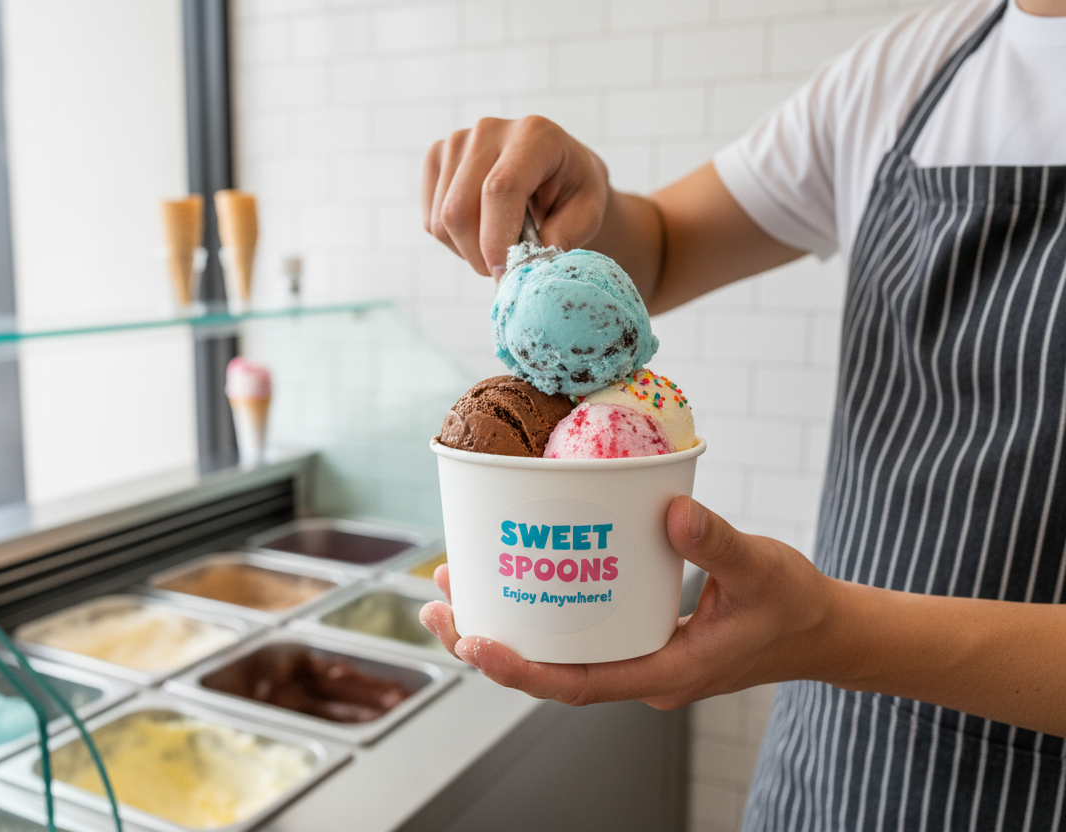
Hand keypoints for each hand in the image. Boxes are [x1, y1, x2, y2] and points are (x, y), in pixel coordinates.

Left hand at [419, 496, 839, 708]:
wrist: (821, 629)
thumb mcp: (762, 570)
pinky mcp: (637, 634)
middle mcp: (639, 671)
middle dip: (486, 642)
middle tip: (438, 600)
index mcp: (663, 671)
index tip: (472, 641)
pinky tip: (515, 574)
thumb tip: (670, 512)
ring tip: (453, 586)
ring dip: (502, 622)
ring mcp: (635, 656)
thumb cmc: (793, 607)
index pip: (575, 684)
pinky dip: (539, 606)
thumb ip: (718, 544)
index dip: (519, 669)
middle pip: (546, 671)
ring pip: (554, 651)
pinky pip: (575, 630)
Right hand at [421, 116, 610, 279]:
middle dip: (479, 255)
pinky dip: (453, 241)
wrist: (557, 171)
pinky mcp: (437, 157)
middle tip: (506, 269)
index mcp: (534, 135)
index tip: (506, 273)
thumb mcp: (588, 215)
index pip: (499, 189)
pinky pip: (430, 221)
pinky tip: (481, 230)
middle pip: (459, 209)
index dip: (496, 239)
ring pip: (441, 221)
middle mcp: (490, 130)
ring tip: (499, 244)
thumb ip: (562, 238)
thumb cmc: (574, 192)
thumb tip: (525, 266)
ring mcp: (458, 141)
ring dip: (468, 251)